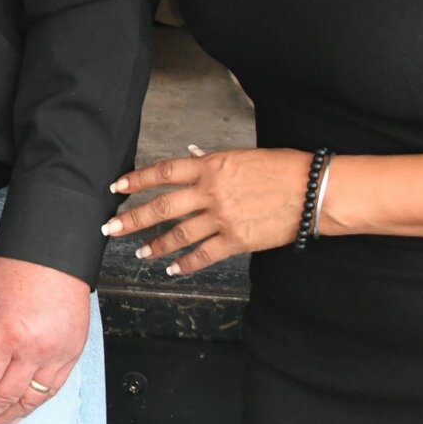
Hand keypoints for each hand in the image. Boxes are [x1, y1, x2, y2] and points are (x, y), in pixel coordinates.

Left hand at [0, 255, 91, 423]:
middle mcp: (33, 349)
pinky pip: (51, 390)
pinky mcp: (71, 353)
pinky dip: (34, 405)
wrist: (52, 253)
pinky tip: (21, 410)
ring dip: (8, 417)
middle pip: (3, 396)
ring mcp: (55, 354)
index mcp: (6, 334)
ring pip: (29, 400)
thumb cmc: (12, 270)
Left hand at [103, 146, 313, 275]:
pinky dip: (187, 264)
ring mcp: (223, 218)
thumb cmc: (280, 168)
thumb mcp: (241, 156)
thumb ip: (212, 160)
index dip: (137, 179)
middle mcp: (210, 192)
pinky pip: (205, 255)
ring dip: (156, 244)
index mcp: (210, 166)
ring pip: (179, 234)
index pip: (164, 172)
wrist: (312, 191)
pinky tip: (173, 269)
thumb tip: (191, 154)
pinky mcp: (238, 241)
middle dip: (133, 218)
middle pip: (162, 206)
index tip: (118, 186)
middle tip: (110, 228)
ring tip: (139, 252)